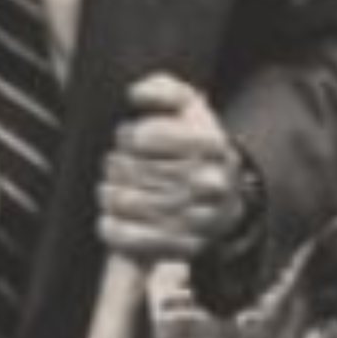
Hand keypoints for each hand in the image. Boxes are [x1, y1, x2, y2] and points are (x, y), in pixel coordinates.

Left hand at [98, 72, 256, 263]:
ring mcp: (199, 220)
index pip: (143, 136)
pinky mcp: (183, 248)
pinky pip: (128, 237)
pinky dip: (110, 227)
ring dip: (109, 194)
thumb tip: (137, 93)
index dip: (128, 135)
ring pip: (125, 201)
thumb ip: (164, 89)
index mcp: (213, 146)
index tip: (133, 138)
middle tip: (121, 165)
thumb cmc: (196, 151)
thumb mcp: (189, 109)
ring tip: (116, 189)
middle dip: (116, 164)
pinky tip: (112, 218)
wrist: (228, 202)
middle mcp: (212, 184)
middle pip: (130, 169)